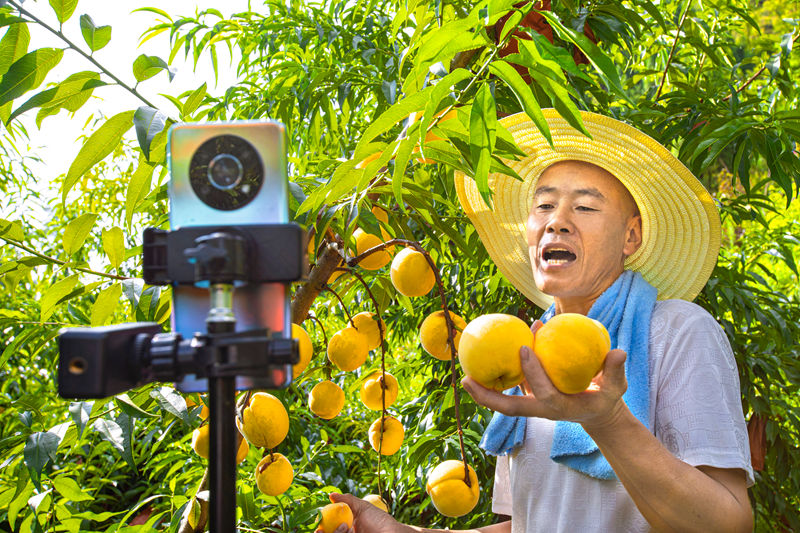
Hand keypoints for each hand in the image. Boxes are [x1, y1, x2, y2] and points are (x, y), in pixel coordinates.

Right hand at [328, 493, 407, 532]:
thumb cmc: (379, 520)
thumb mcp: (362, 507)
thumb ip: (347, 500)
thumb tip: (331, 495)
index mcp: (345, 527)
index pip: (329, 529)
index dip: (321, 529)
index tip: (319, 526)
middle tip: (327, 529)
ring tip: (347, 527)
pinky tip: (351, 531)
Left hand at [461, 320, 628, 429]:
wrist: (598, 413)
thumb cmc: (606, 398)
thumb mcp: (616, 387)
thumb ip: (615, 372)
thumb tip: (618, 353)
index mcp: (560, 407)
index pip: (544, 392)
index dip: (533, 373)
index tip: (524, 348)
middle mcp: (540, 407)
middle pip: (509, 407)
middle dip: (486, 398)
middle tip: (466, 380)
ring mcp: (532, 402)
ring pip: (503, 398)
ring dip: (483, 388)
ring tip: (463, 370)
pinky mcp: (529, 395)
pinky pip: (510, 383)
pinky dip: (497, 370)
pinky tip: (489, 349)